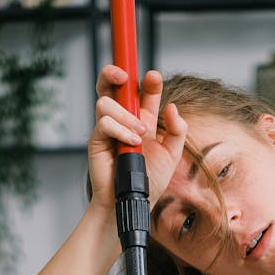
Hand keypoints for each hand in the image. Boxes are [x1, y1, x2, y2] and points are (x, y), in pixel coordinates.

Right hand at [88, 66, 187, 211]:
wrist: (133, 201)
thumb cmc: (149, 181)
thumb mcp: (171, 156)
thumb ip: (177, 132)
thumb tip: (172, 107)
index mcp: (141, 121)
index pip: (141, 92)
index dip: (147, 82)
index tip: (154, 77)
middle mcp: (122, 120)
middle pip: (110, 85)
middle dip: (114, 73)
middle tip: (125, 76)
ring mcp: (108, 129)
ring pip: (106, 102)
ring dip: (126, 116)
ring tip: (140, 135)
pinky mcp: (97, 140)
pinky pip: (104, 123)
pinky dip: (120, 130)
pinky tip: (132, 143)